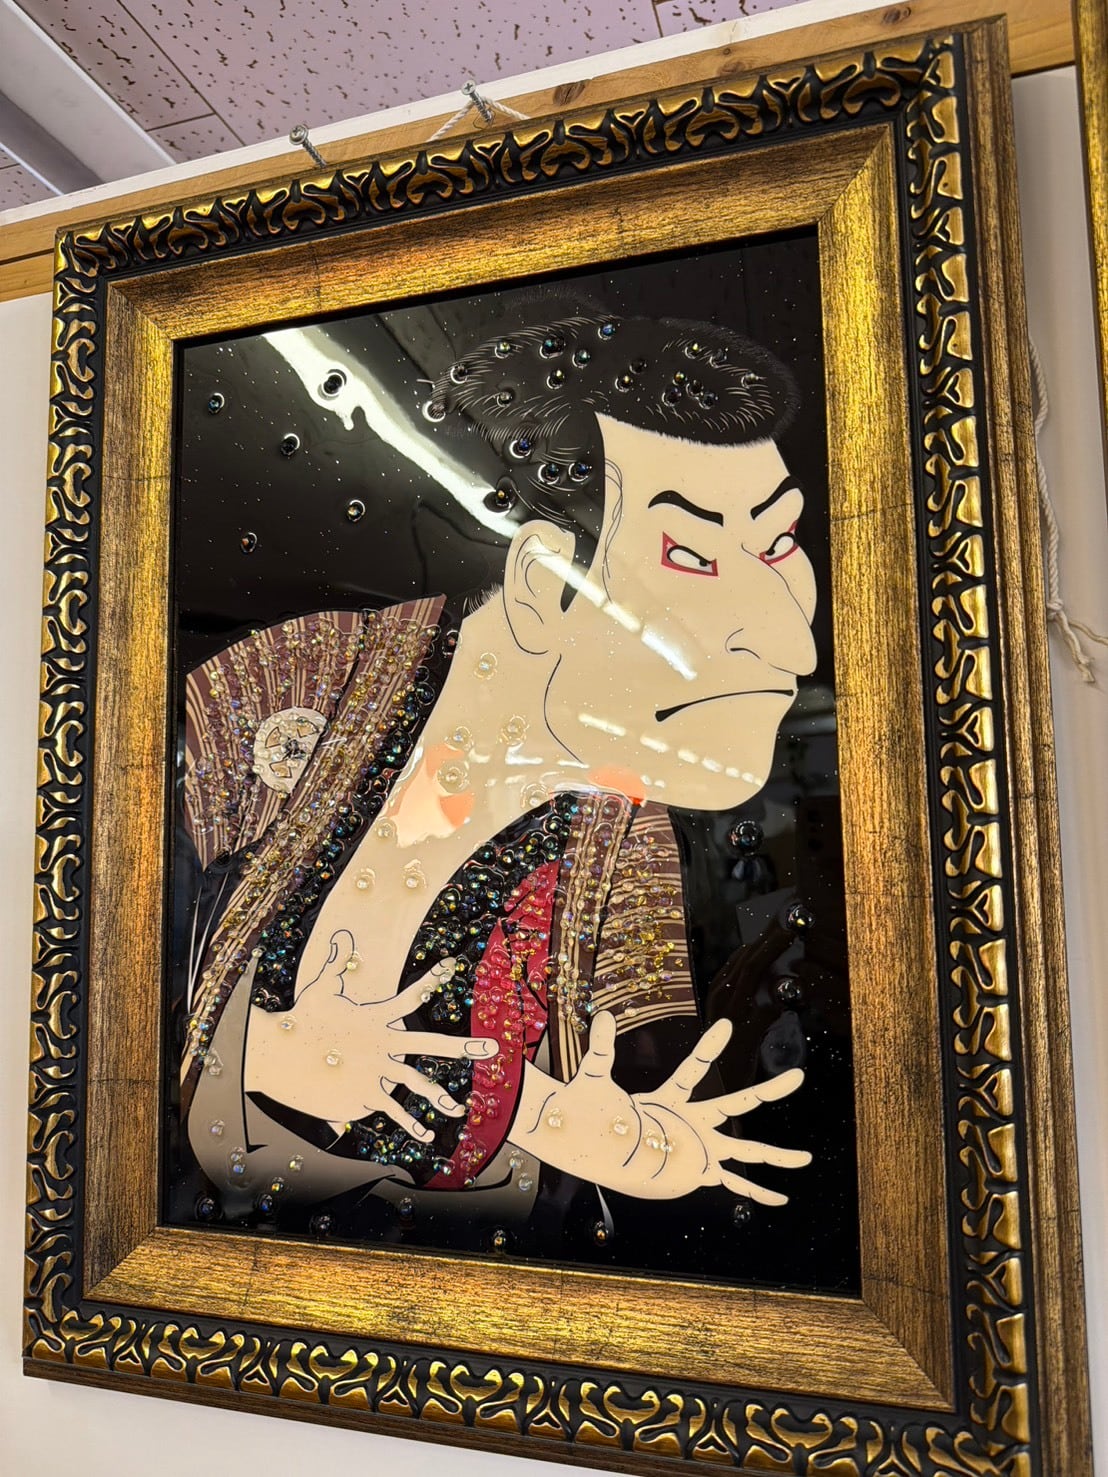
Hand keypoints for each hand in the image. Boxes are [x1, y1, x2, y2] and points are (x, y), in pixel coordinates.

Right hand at [245, 929, 497, 1133]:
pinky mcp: (363, 1095)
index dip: (433, 978)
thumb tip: (341, 934)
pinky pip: (392, 1111)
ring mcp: (376, 1072)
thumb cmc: (302, 1019)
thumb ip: (337, 964)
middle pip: (431, 1045)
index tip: (452, 965)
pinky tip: (427, 1137)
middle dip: (463, 1047)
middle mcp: (383, 1044)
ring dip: (439, 1098)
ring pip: (416, 1085)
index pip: (411, 995)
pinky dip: (409, 1125)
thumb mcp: (322, 987)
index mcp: (377, 1018)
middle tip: (491, 1049)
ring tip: (459, 1110)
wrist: (281, 1054)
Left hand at [513, 1011, 809, 1201]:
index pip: (693, 1070)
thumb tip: (602, 1014)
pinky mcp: (700, 1170)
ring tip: (805, 1157)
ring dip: (775, 1155)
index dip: (708, 1048)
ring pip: (745, 1151)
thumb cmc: (601, 1114)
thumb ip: (602, 1049)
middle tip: (798, 1076)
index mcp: (672, 1099)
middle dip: (767, 1091)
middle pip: (735, 1103)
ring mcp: (700, 1147)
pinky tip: (780, 1199)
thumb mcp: (597, 1079)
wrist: (599, 1148)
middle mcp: (694, 1122)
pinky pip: (732, 1184)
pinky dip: (756, 1192)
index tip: (725, 1025)